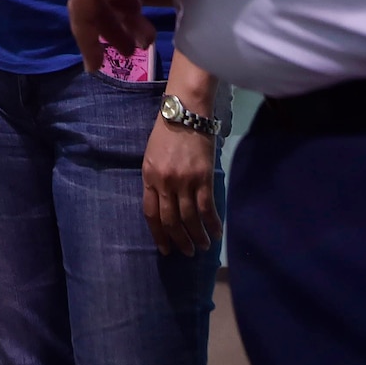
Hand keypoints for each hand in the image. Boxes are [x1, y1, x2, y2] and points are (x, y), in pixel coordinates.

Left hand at [143, 115, 220, 254]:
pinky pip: (207, 207)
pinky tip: (216, 233)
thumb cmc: (167, 133)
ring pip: (189, 218)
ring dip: (197, 236)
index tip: (165, 249)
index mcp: (149, 177)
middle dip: (178, 240)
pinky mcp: (203, 177)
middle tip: (186, 252)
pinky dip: (212, 223)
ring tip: (202, 247)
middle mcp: (165, 183)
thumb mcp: (152, 157)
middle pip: (171, 220)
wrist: (185, 112)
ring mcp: (184, 181)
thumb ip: (156, 181)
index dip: (158, 234)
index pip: (151, 214)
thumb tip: (165, 205)